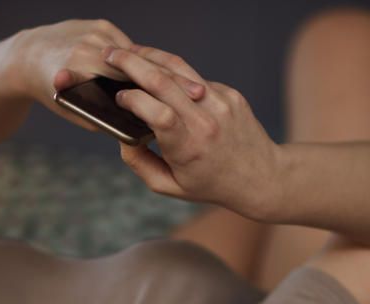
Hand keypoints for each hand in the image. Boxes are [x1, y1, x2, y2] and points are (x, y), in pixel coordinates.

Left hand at [7, 20, 206, 131]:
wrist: (26, 56)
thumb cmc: (51, 92)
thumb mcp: (73, 113)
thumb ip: (102, 120)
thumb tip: (135, 129)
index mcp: (84, 69)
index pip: (130, 82)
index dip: (159, 92)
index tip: (184, 101)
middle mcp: (92, 46)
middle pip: (141, 65)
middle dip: (171, 78)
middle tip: (199, 93)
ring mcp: (96, 32)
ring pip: (138, 52)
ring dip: (162, 67)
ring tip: (190, 85)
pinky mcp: (100, 25)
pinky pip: (128, 43)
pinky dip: (145, 57)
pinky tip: (166, 72)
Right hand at [105, 46, 281, 218]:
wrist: (260, 175)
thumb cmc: (210, 183)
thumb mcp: (169, 186)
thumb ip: (139, 163)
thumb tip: (121, 136)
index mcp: (189, 148)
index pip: (159, 113)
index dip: (134, 100)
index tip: (120, 98)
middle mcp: (206, 122)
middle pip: (164, 82)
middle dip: (131, 63)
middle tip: (109, 55)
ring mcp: (221, 104)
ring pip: (179, 69)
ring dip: (150, 56)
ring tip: (129, 52)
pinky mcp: (229, 94)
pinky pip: (194, 78)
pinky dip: (173, 74)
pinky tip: (159, 74)